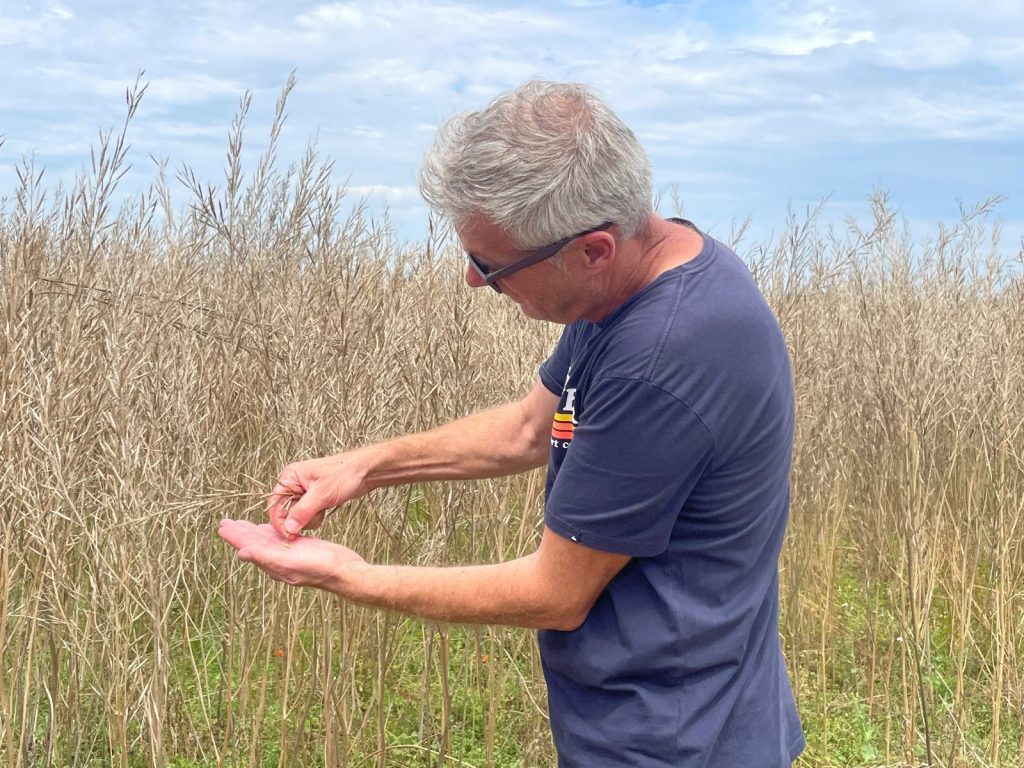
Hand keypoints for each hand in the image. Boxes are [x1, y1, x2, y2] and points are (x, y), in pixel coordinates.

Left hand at [218, 519, 365, 589]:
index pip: (248, 547)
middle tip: (225, 522)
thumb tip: (241, 553)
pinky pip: (280, 538)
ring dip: (252, 530)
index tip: (222, 527)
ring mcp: (290, 553)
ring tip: (240, 524)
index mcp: (273, 563)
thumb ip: (265, 557)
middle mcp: (279, 559)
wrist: (346, 571)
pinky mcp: (301, 547)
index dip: (235, 537)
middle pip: (254, 542)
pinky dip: (270, 531)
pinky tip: (267, 528)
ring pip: (266, 539)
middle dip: (240, 532)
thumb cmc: (321, 567)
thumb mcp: (291, 562)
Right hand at [267, 450, 371, 537]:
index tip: (288, 534)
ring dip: (310, 517)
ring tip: (323, 507)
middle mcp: (294, 484)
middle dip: (300, 518)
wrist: (366, 471)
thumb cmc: (345, 474)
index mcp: (290, 476)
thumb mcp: (322, 494)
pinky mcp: (314, 499)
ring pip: (297, 515)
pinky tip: (326, 508)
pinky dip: (316, 516)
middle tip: (315, 513)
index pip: (275, 503)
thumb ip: (302, 512)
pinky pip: (308, 515)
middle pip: (285, 511)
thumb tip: (288, 528)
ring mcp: (304, 492)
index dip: (279, 521)